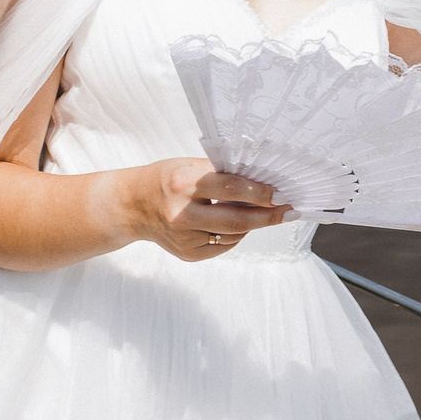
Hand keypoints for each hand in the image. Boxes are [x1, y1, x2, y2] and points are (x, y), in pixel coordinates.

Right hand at [133, 158, 289, 260]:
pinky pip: (222, 245)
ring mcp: (184, 237)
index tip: (280, 194)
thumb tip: (260, 182)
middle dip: (268, 216)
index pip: (231, 188)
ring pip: (233, 235)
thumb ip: (220, 174)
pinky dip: (233, 234)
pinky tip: (230, 223)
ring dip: (252, 224)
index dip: (260, 192)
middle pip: (237, 219)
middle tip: (288, 212)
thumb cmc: (164, 179)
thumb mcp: (188, 166)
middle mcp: (182, 213)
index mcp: (183, 183)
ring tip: (260, 212)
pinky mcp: (187, 254)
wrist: (132, 206)